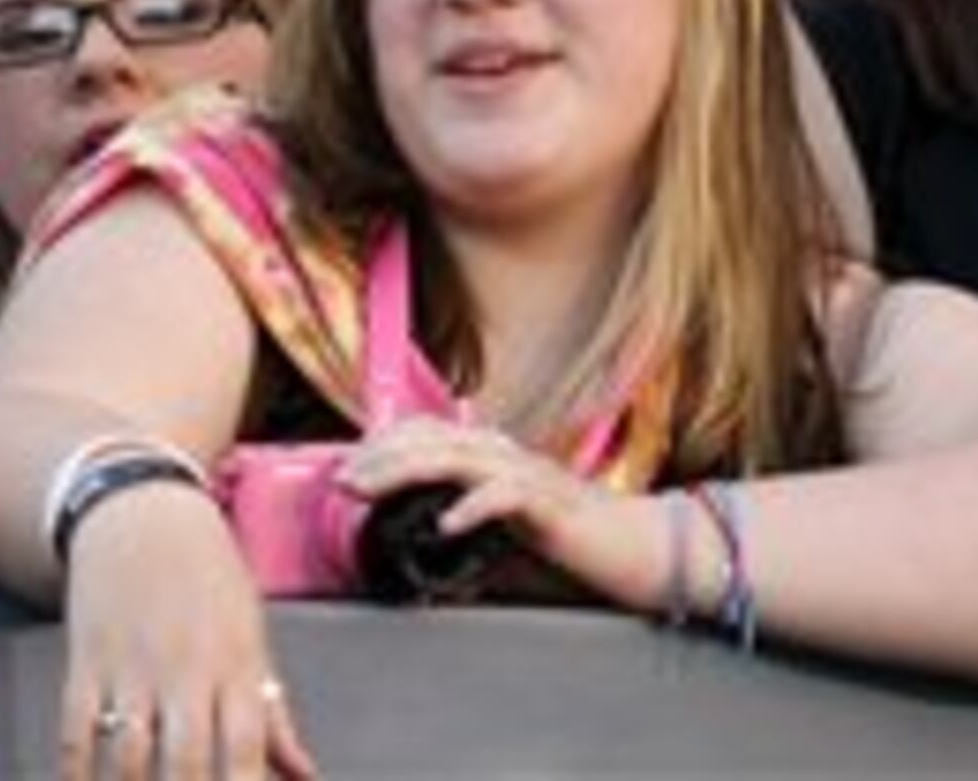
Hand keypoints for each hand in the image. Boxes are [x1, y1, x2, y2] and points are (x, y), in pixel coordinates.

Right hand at [61, 479, 317, 780]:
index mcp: (237, 664)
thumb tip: (305, 772)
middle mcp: (187, 669)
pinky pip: (75, 732)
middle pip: (186, 760)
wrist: (146, 514)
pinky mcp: (85, 662)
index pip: (245, 745)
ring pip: (127, 755)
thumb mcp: (253, 636)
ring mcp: (132, 667)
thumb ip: (273, 712)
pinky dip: (76, 773)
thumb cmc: (210, 579)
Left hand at [334, 418, 664, 616]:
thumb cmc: (570, 542)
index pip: (433, 431)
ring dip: (406, 470)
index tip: (347, 468)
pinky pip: (507, 495)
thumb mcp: (503, 531)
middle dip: (381, 456)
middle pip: (435, 438)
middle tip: (341, 480)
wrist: (636, 546)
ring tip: (367, 490)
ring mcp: (532, 476)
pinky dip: (473, 505)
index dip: (386, 442)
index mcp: (497, 457)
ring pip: (460, 457)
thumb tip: (413, 544)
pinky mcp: (553, 504)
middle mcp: (510, 456)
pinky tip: (446, 524)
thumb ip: (463, 526)